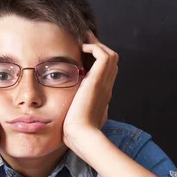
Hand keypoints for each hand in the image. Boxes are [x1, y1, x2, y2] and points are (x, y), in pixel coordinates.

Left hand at [63, 32, 116, 149]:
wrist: (81, 136)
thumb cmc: (75, 131)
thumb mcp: (75, 116)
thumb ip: (73, 109)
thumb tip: (64, 108)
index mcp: (101, 95)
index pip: (105, 72)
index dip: (96, 60)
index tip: (83, 53)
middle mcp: (106, 87)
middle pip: (111, 60)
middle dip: (98, 48)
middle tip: (83, 41)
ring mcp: (104, 83)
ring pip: (110, 55)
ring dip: (97, 45)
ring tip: (83, 41)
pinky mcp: (98, 80)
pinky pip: (104, 55)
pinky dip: (95, 48)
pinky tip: (81, 49)